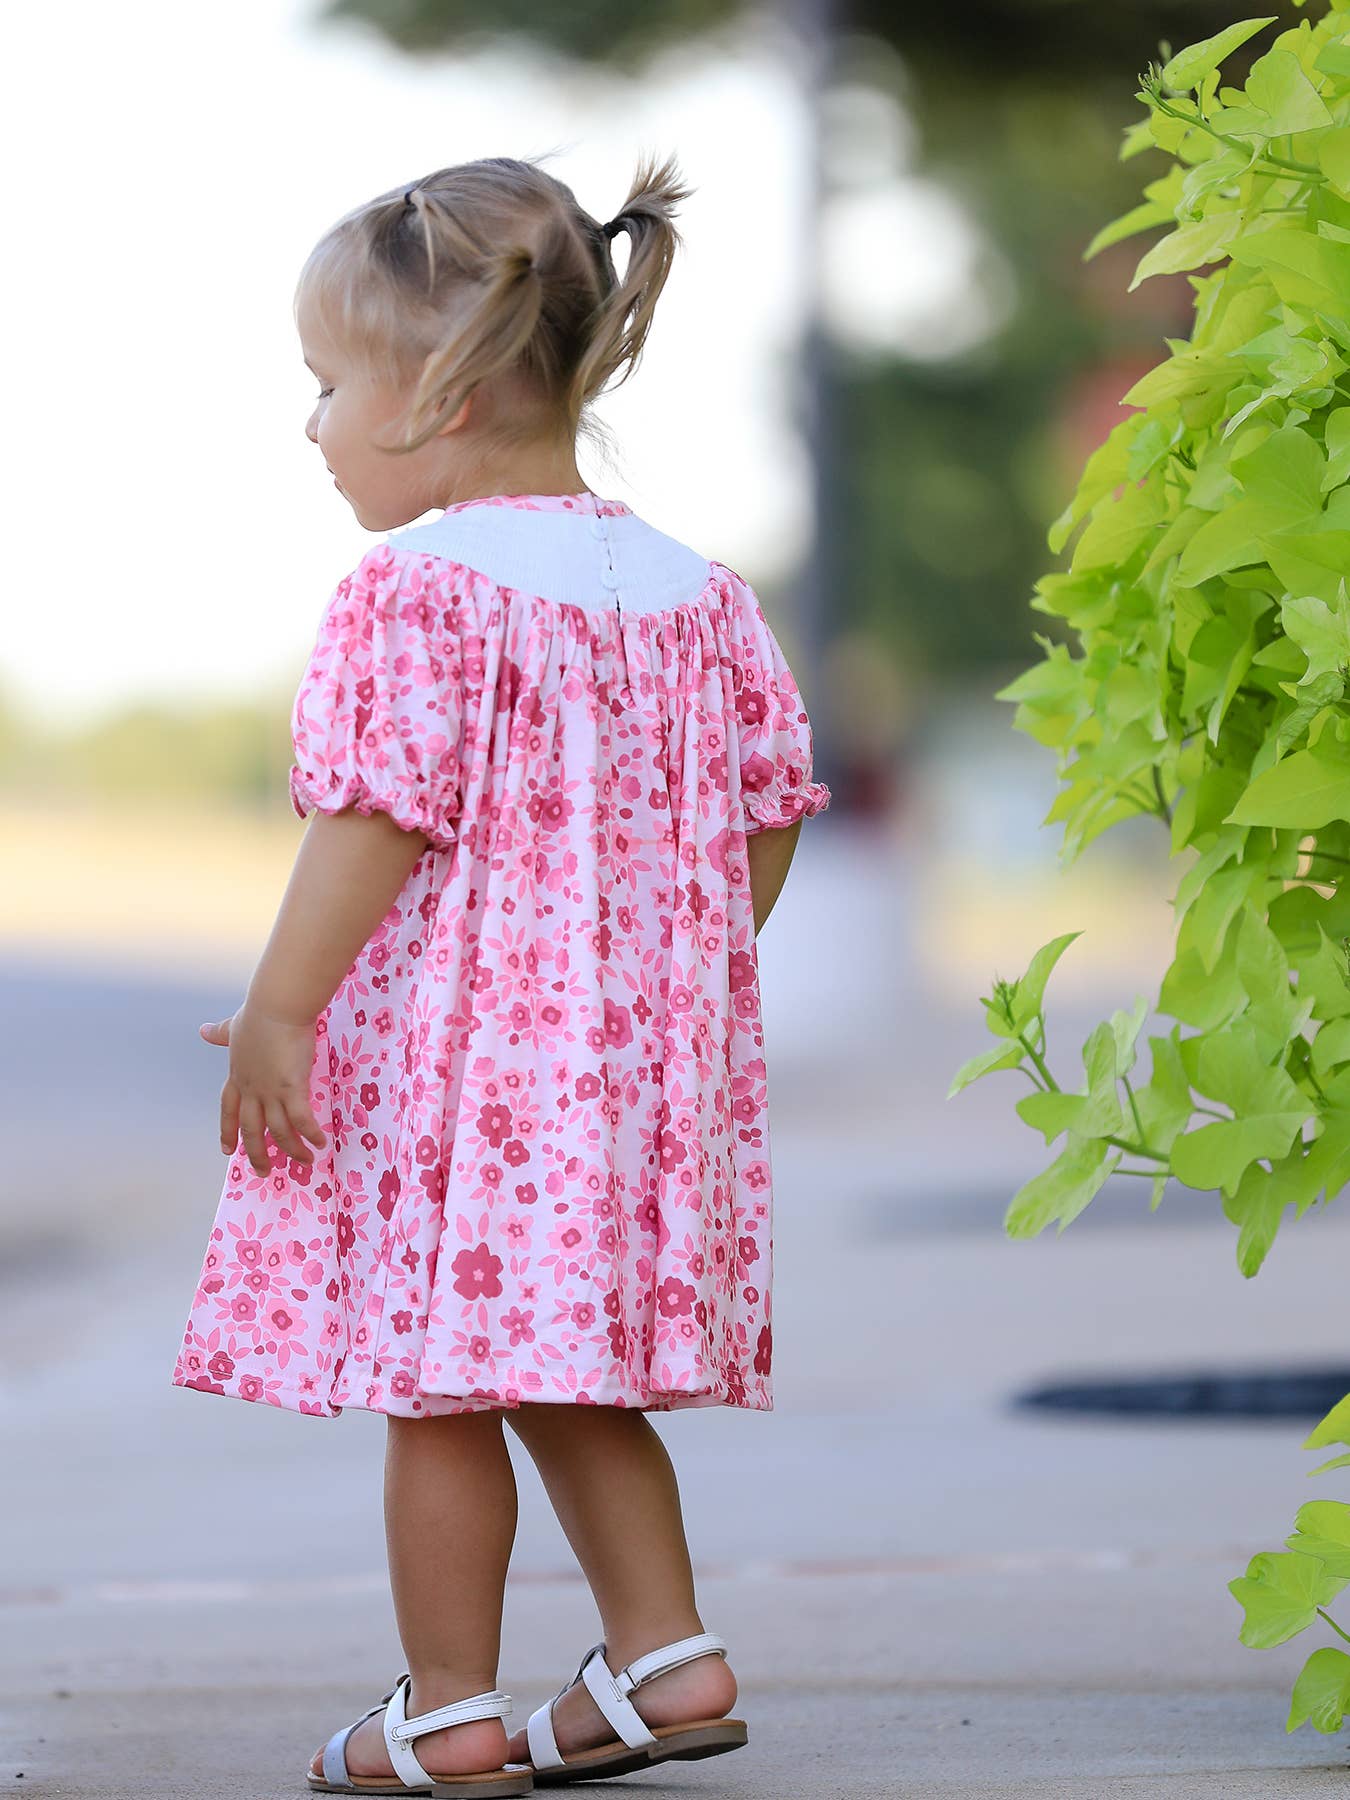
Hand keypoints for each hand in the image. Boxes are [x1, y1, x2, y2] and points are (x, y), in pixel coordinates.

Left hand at [198, 1001, 327, 1177]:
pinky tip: (321, 1143)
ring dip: (291, 1150)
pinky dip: (310, 1134)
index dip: (228, 1131)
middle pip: (251, 1129)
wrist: (275, 1007)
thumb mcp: (236, 1027)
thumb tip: (203, 1030)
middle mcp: (252, 1089)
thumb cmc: (259, 1013)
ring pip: (278, 1131)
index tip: (226, 1150)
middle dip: (257, 1154)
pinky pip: (302, 1120)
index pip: (228, 1110)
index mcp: (238, 1076)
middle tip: (263, 1172)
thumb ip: (221, 1033)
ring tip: (305, 1162)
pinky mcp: (292, 1088)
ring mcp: (271, 1091)